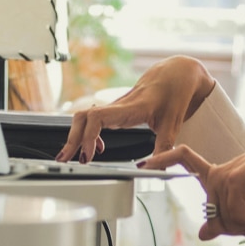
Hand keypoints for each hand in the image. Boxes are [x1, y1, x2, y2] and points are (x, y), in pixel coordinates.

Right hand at [56, 56, 215, 162]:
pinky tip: (96, 147)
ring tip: (74, 157)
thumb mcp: (173, 125)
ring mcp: (116, 106)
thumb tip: (156, 172)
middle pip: (82, 117)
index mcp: (131, 108)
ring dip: (76, 136)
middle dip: (71, 139)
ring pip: (85, 116)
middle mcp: (119, 105)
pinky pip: (93, 118)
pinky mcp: (116, 108)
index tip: (88, 156)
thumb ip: (164, 150)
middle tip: (66, 160)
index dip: (87, 137)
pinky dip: (87, 133)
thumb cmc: (175, 93)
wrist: (178, 73)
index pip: (97, 117)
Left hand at [141, 130, 244, 240]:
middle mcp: (219, 170)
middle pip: (212, 211)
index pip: (184, 157)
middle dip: (234, 228)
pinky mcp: (237, 176)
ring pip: (224, 215)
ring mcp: (227, 171)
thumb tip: (202, 233)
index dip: (163, 158)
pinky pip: (234, 211)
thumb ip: (227, 217)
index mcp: (219, 173)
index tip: (143, 164)